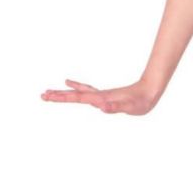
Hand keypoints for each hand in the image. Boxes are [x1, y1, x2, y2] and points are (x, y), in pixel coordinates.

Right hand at [40, 78, 158, 114]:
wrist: (150, 91)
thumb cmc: (140, 101)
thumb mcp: (129, 107)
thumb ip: (116, 106)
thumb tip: (102, 106)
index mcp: (100, 98)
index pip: (77, 97)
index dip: (62, 97)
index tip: (47, 96)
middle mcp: (99, 96)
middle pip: (74, 94)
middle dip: (58, 95)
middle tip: (42, 95)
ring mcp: (102, 95)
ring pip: (79, 93)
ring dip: (65, 92)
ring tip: (52, 91)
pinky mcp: (106, 97)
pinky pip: (87, 92)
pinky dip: (78, 88)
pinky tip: (74, 85)